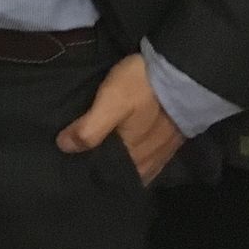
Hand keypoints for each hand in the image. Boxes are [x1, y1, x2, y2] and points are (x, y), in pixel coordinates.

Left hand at [56, 54, 182, 184]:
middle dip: (102, 166)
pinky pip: (147, 156)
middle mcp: (149, 163)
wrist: (184, 72)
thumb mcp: (111, 102)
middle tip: (78, 156)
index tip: (70, 164)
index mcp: (134, 159)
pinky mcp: (170, 141)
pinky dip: (134, 154)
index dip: (88, 170)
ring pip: (135, 165)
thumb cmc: (143, 88)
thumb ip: (90, 129)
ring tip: (96, 149)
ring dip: (119, 160)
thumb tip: (64, 147)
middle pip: (121, 171)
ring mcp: (162, 152)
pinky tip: (124, 145)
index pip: (106, 176)